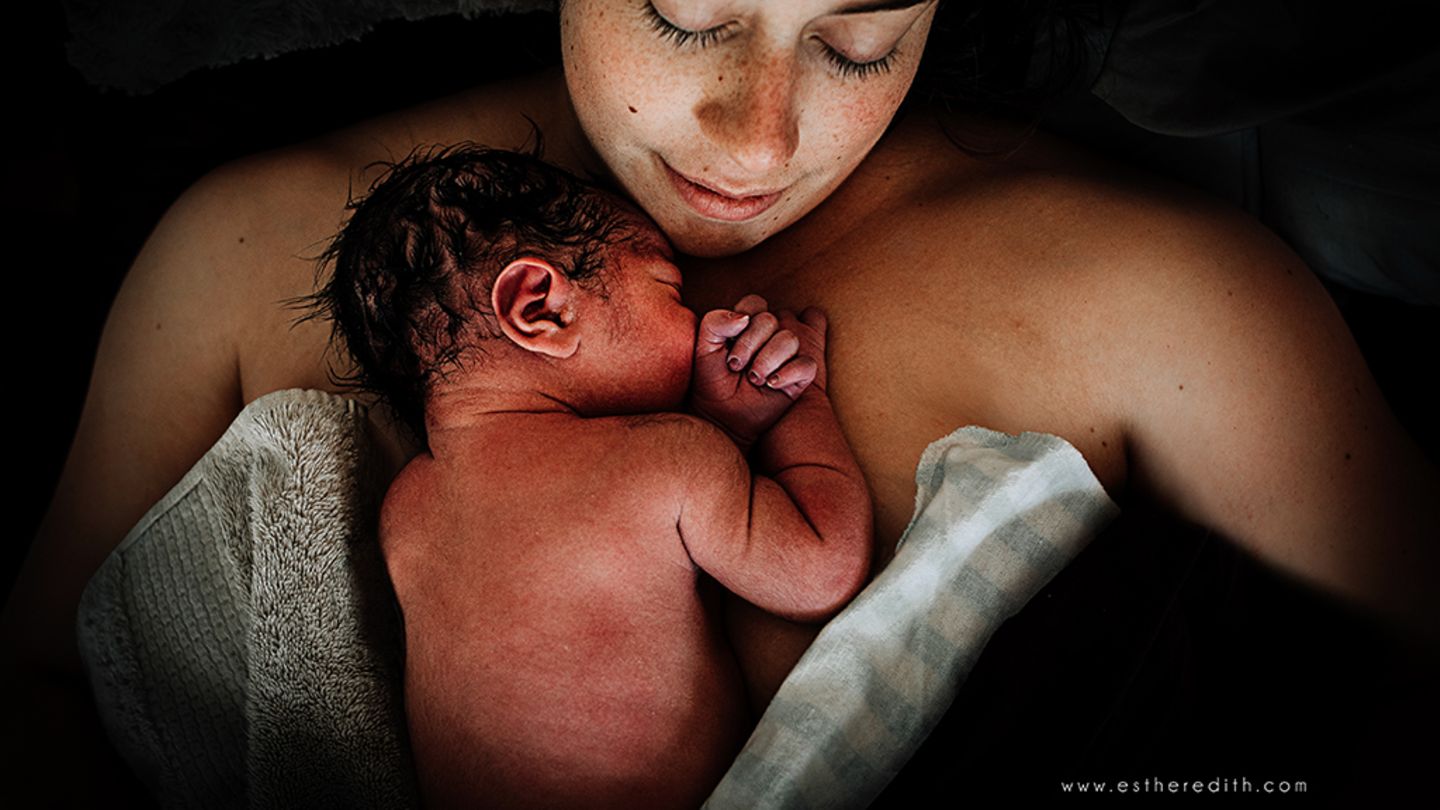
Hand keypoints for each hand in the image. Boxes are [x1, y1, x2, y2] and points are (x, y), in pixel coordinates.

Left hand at [691, 294, 827, 447]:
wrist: (719, 415)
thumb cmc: (711, 380)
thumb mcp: (703, 347)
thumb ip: (715, 322)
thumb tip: (745, 318)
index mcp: (748, 323)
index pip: (755, 303)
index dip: (742, 324)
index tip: (726, 349)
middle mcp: (770, 335)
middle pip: (770, 320)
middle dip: (749, 345)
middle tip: (735, 367)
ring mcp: (787, 355)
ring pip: (790, 340)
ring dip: (767, 361)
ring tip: (753, 379)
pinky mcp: (800, 376)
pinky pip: (807, 365)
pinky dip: (788, 373)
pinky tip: (771, 385)